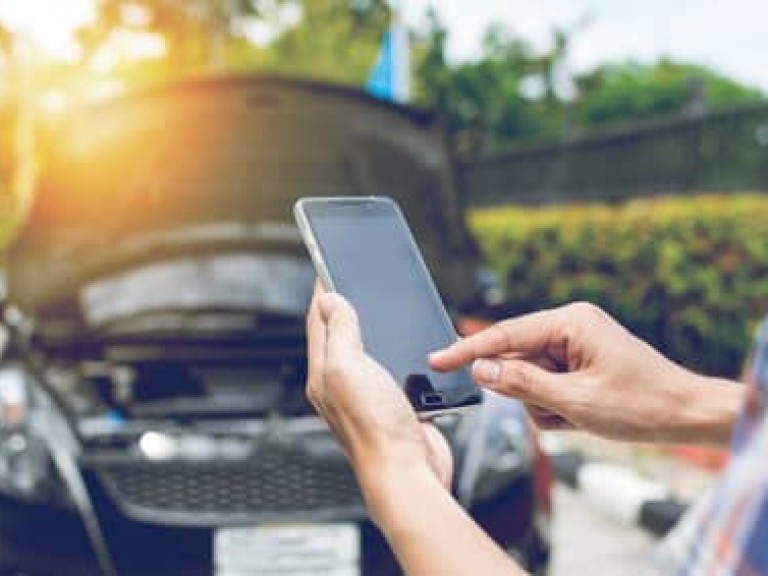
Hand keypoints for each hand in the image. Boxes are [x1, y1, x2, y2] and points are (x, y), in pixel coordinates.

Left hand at [306, 288, 452, 516]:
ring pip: (368, 351)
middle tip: (350, 281)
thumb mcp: (347, 367)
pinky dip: (396, 352)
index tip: (327, 266)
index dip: (323, 291)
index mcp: (324, 373)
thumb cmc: (375, 428)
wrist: (408, 472)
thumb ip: (339, 332)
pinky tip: (405, 346)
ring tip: (375, 307)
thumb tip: (330, 300)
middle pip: (341, 335)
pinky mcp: (395, 404)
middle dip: (346, 307)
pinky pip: (392, 369)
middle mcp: (343, 384)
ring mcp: (369, 395)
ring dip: (372, 328)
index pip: (319, 322)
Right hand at [431, 302, 741, 443]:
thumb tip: (481, 371)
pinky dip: (555, 409)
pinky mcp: (577, 365)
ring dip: (545, 406)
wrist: (686, 415)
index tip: (436, 361)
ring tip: (580, 416)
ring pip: (528, 379)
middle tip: (558, 410)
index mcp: (569, 322)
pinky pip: (545, 387)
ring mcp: (573, 346)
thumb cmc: (641, 403)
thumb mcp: (576, 401)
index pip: (504, 336)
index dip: (467, 351)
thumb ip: (522, 384)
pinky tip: (583, 416)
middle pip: (516, 360)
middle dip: (528, 392)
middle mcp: (569, 327)